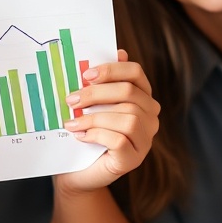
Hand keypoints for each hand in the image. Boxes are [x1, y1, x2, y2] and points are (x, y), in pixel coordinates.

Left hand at [58, 54, 158, 190]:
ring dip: (93, 117)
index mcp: (142, 97)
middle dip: (96, 94)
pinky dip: (96, 135)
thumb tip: (118, 50)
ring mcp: (145, 139)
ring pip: (127, 118)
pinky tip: (80, 136)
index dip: (111, 70)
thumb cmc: (84, 133)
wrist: (76, 172)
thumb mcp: (90, 105)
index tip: (85, 75)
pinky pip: (119, 140)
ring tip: (72, 121)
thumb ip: (101, 82)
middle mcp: (150, 117)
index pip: (135, 73)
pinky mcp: (134, 159)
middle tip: (70, 98)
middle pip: (129, 94)